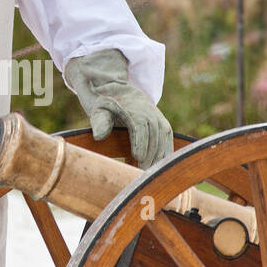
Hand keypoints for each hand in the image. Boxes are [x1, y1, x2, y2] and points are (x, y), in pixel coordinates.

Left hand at [66, 48, 172, 167]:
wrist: (120, 93)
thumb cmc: (107, 106)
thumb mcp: (99, 112)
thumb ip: (99, 123)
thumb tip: (98, 136)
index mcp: (132, 109)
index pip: (138, 125)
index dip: (140, 141)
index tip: (137, 157)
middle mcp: (148, 111)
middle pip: (153, 133)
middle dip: (150, 153)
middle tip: (143, 172)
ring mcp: (157, 117)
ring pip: (163, 136)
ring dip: (159, 155)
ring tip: (151, 173)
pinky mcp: (163, 123)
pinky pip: (168, 137)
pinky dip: (167, 151)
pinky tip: (162, 166)